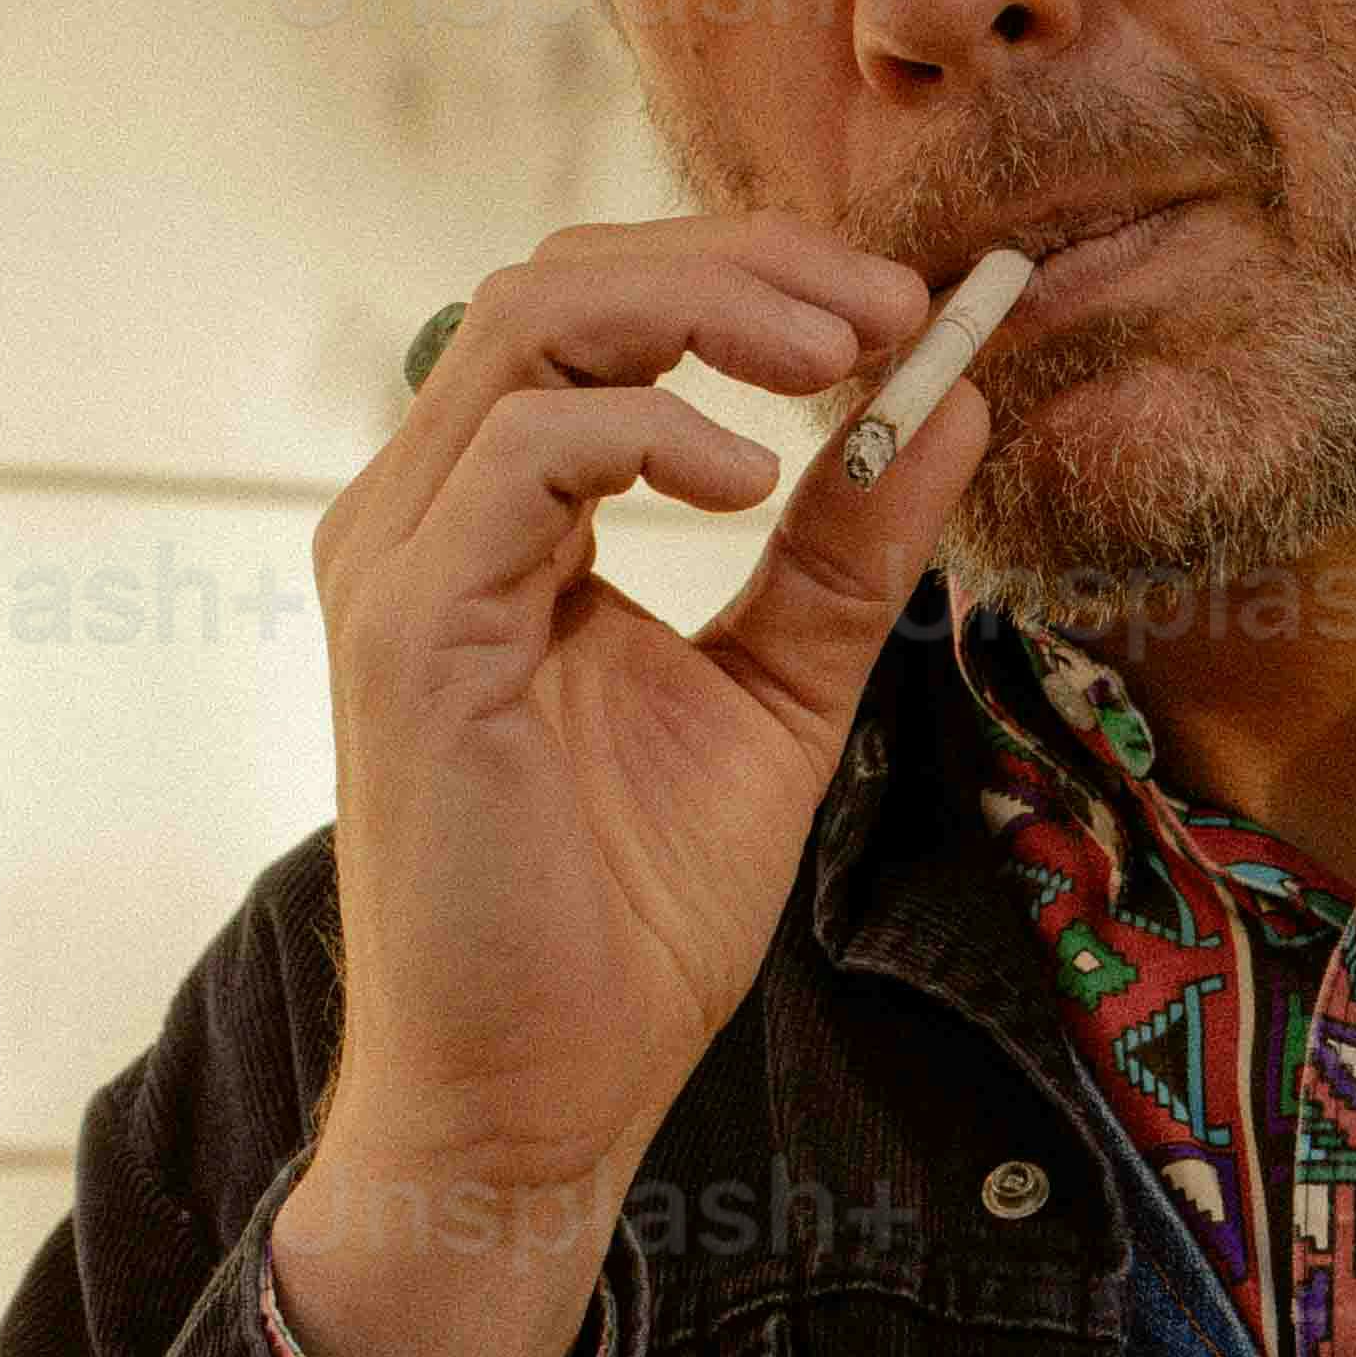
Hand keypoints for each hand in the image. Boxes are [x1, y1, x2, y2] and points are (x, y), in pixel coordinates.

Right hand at [276, 210, 990, 1356]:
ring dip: (705, 310)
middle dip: (740, 263)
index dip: (752, 276)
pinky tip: (754, 483)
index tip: (904, 309)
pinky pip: (520, 451)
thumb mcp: (779, 696)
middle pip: (561, 280)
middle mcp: (427, 514)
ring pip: (527, 323)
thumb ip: (848, 550)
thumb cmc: (626, 918)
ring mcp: (403, 562)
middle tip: (890, 305)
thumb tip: (952, 404)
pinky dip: (649, 431)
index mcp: (497, 517)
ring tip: (840, 361)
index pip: (602, 313)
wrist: (539, 1093)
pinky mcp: (409, 629)